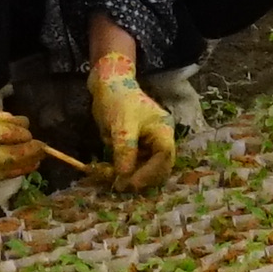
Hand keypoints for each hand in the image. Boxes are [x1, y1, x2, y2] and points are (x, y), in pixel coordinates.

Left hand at [76, 53, 180, 185]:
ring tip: (113, 179)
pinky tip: (110, 172)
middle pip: (159, 167)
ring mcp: (148, 144)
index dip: (150, 173)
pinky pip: (134, 165)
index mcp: (163, 131)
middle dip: (141, 178)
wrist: (108, 85)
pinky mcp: (136, 148)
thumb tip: (124, 176)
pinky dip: (124, 171)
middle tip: (121, 186)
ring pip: (146, 169)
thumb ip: (125, 149)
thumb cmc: (118, 100)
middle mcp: (159, 139)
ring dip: (131, 177)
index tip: (131, 182)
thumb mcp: (122, 125)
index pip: (164, 157)